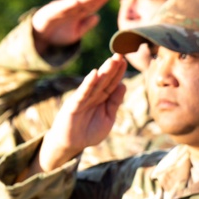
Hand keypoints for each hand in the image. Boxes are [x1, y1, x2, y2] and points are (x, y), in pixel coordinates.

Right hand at [31, 0, 110, 55]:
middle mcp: (69, 9)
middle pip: (84, 2)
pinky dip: (68, 4)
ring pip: (74, 3)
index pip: (91, 6)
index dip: (99, 1)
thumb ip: (86, 25)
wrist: (40, 38)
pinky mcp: (50, 12)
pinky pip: (60, 8)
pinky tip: (76, 1)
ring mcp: (60, 9)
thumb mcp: (76, 32)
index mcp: (77, 13)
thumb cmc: (60, 34)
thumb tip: (97, 16)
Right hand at [35, 55, 126, 173]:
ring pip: (96, 84)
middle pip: (105, 80)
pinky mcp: (73, 105)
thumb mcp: (108, 118)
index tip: (126, 61)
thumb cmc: (89, 131)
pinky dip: (88, 84)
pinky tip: (95, 73)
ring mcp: (83, 99)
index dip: (119, 73)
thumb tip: (123, 85)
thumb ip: (115, 102)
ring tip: (112, 60)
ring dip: (104, 72)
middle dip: (113, 68)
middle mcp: (92, 96)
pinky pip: (82, 93)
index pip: (112, 83)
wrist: (71, 144)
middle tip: (121, 54)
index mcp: (102, 99)